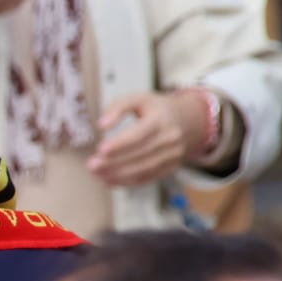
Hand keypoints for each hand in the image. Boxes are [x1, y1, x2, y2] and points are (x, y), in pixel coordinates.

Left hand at [87, 91, 203, 186]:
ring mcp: (172, 156)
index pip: (139, 134)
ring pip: (143, 169)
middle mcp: (170, 139)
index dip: (120, 143)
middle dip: (114, 162)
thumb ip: (118, 107)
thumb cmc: (157, 109)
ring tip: (97, 174)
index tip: (100, 149)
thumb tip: (101, 125)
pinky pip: (147, 178)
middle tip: (92, 165)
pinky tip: (109, 181)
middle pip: (139, 154)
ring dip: (118, 175)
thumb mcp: (139, 99)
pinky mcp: (170, 168)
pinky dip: (127, 182)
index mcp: (161, 119)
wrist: (190, 121)